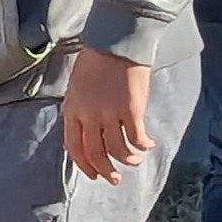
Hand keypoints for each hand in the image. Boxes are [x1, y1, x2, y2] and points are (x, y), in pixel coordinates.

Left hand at [62, 49, 151, 182]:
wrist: (116, 41)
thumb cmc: (96, 61)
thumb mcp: (77, 87)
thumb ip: (80, 110)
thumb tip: (88, 133)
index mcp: (72, 110)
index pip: (73, 147)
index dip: (83, 165)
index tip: (92, 174)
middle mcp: (89, 115)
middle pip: (95, 153)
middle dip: (105, 171)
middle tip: (114, 179)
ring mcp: (110, 114)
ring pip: (117, 150)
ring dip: (127, 160)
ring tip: (135, 162)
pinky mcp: (131, 110)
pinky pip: (137, 137)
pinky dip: (143, 145)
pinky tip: (148, 145)